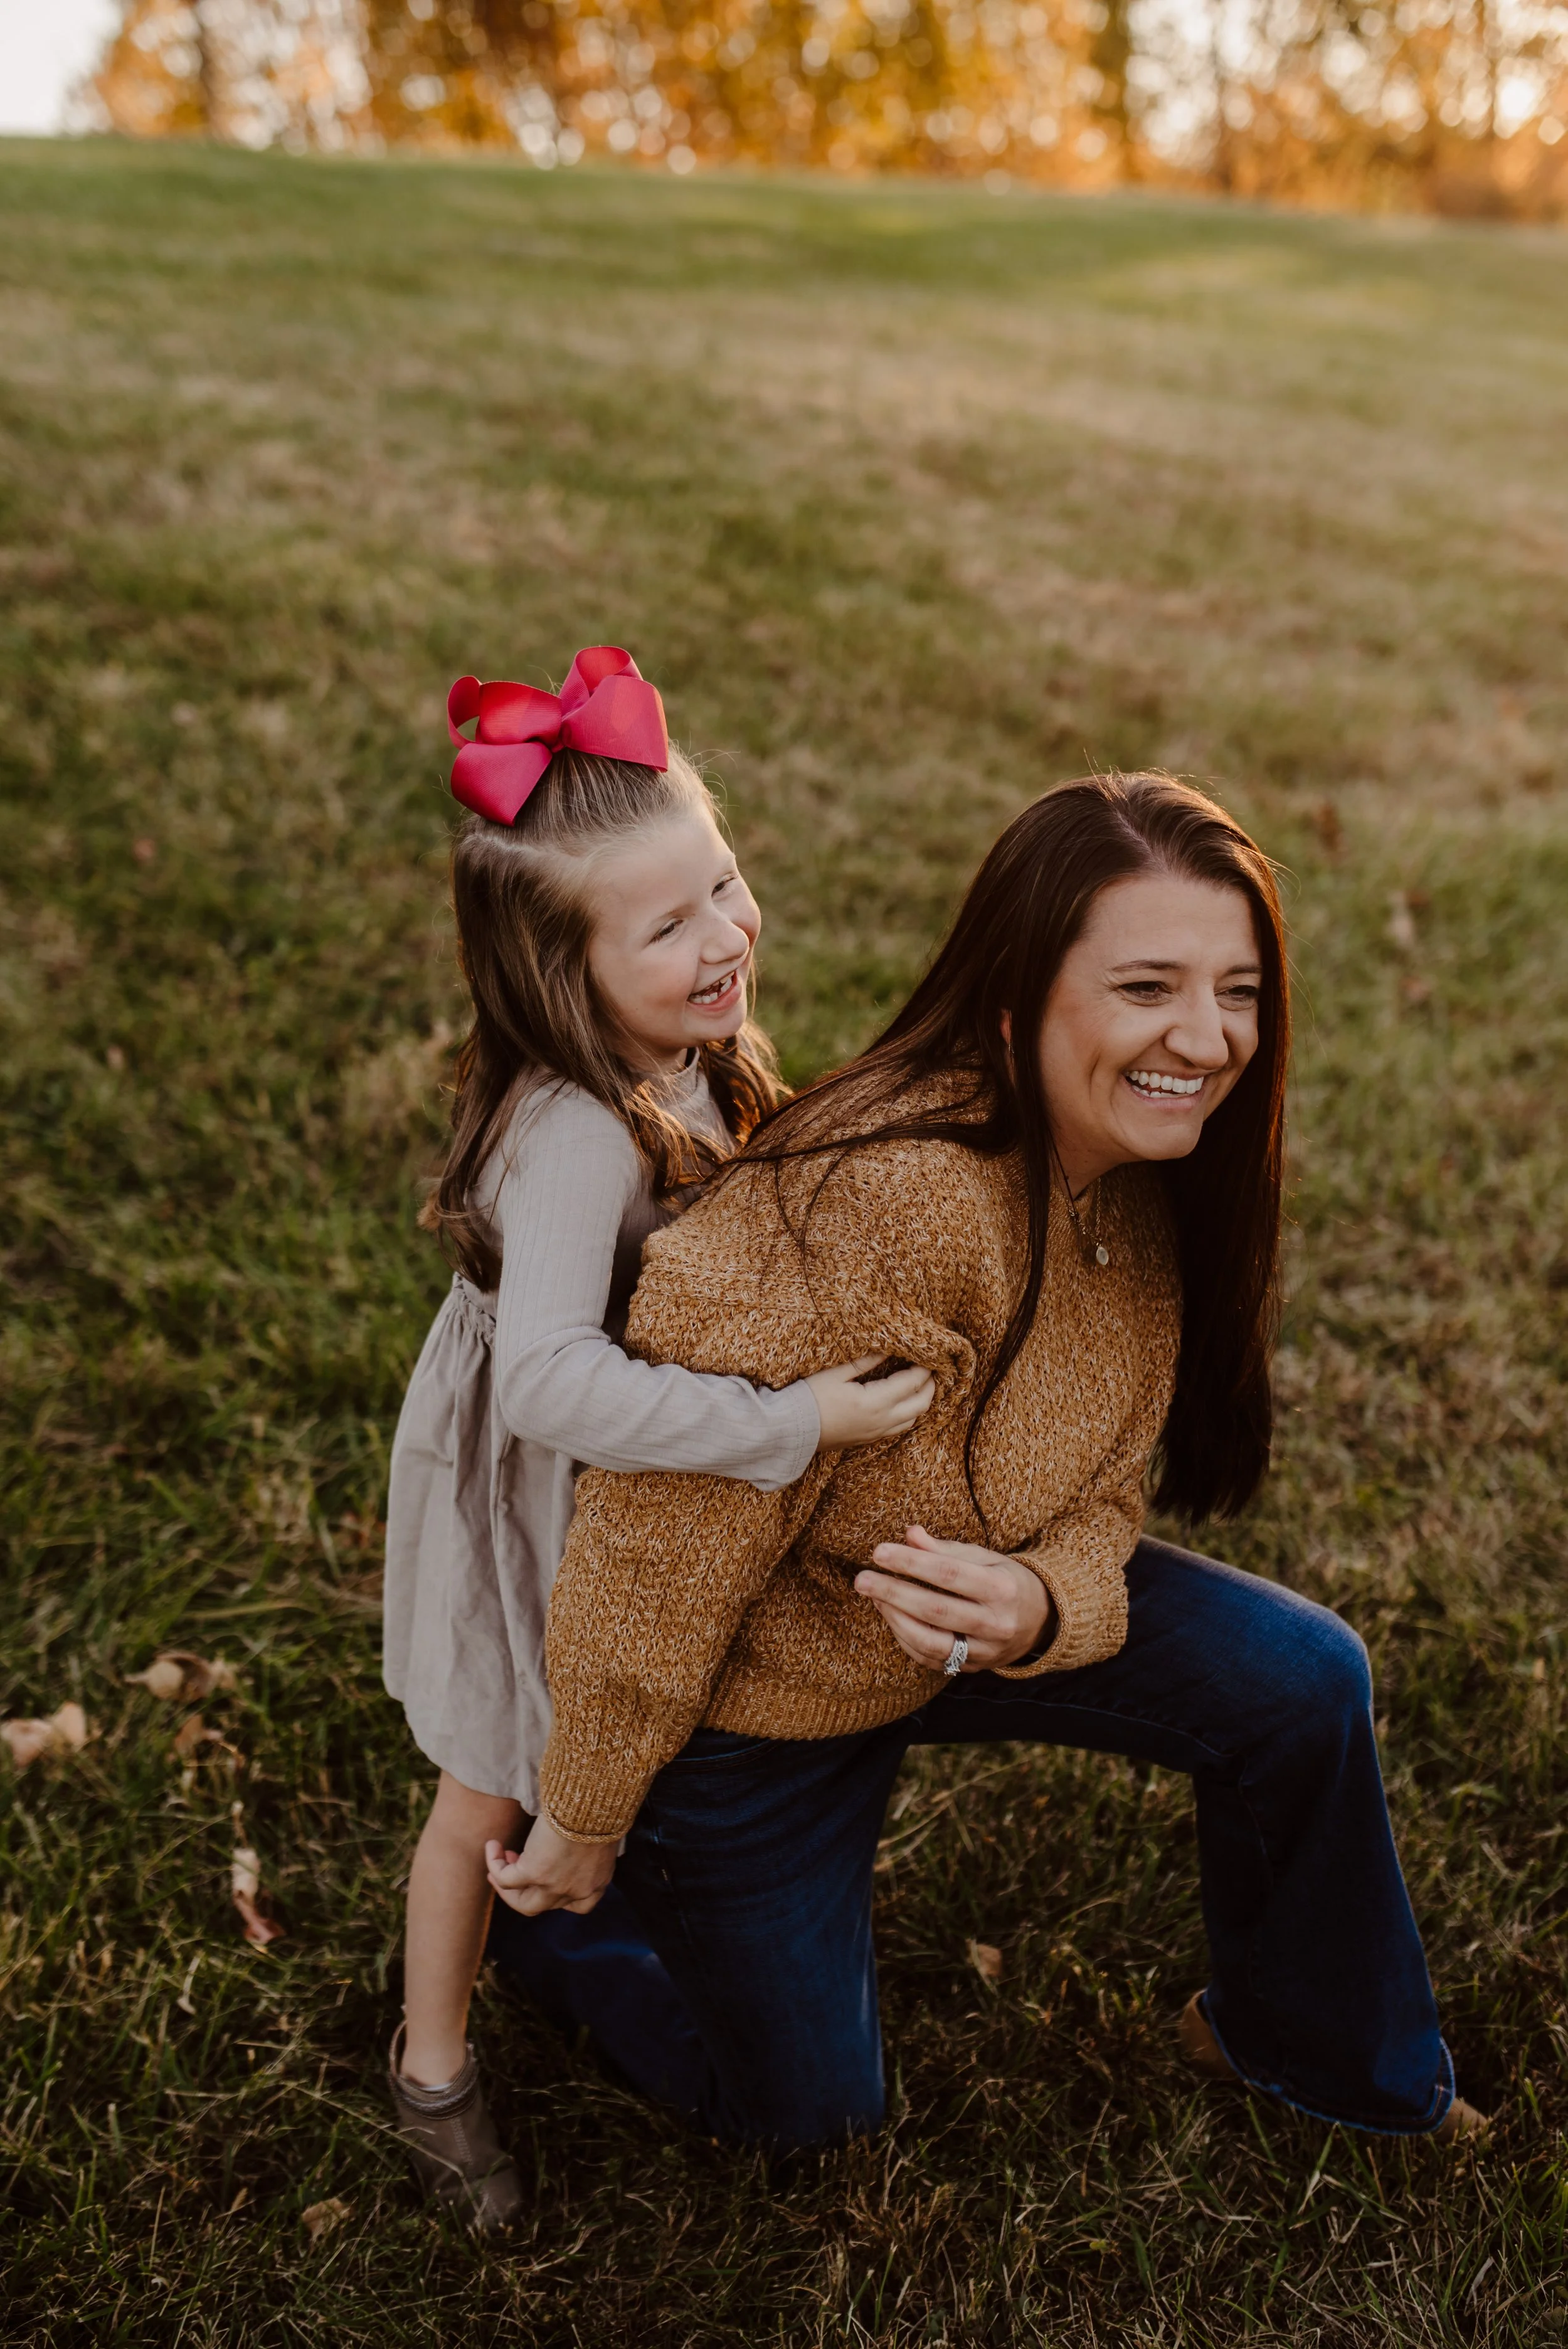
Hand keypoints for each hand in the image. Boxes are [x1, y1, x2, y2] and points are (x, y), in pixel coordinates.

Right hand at [485, 1814, 615, 1916]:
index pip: (576, 1904)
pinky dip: (495, 1864)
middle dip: (523, 1889)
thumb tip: (573, 1839)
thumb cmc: (598, 1809)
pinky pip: (506, 1878)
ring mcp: (555, 1886)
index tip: (542, 1875)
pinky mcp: (535, 1873)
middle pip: (543, 1905)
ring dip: (505, 1885)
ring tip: (498, 1856)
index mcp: (597, 1882)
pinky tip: (493, 1845)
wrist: (592, 1803)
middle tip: (511, 1865)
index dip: (554, 1891)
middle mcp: (577, 1891)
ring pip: (523, 1902)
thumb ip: (587, 1848)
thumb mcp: (599, 1837)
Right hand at [808, 1355, 935, 1452]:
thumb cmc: (809, 1399)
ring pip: (912, 1419)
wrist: (790, 1432)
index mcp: (874, 1403)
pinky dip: (908, 1413)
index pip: (911, 1383)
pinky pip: (898, 1428)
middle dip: (930, 1386)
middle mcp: (881, 1421)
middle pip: (920, 1404)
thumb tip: (887, 1349)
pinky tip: (902, 1402)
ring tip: (919, 1384)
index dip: (922, 1368)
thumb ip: (865, 1362)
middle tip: (931, 1369)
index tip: (927, 1355)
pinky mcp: (868, 1439)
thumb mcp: (836, 1374)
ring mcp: (875, 1433)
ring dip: (921, 1401)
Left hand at [853, 1523, 1052, 1671]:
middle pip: (935, 1611)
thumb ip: (945, 1549)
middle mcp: (995, 1624)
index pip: (949, 1574)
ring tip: (874, 1596)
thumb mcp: (985, 1557)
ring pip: (930, 1641)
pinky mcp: (972, 1668)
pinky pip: (931, 1659)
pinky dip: (905, 1638)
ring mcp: (984, 1652)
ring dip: (894, 1618)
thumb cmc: (1005, 1581)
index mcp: (1001, 1589)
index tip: (879, 1552)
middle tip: (862, 1579)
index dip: (911, 1562)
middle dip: (893, 1593)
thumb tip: (909, 1533)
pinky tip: (890, 1616)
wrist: (1041, 1621)